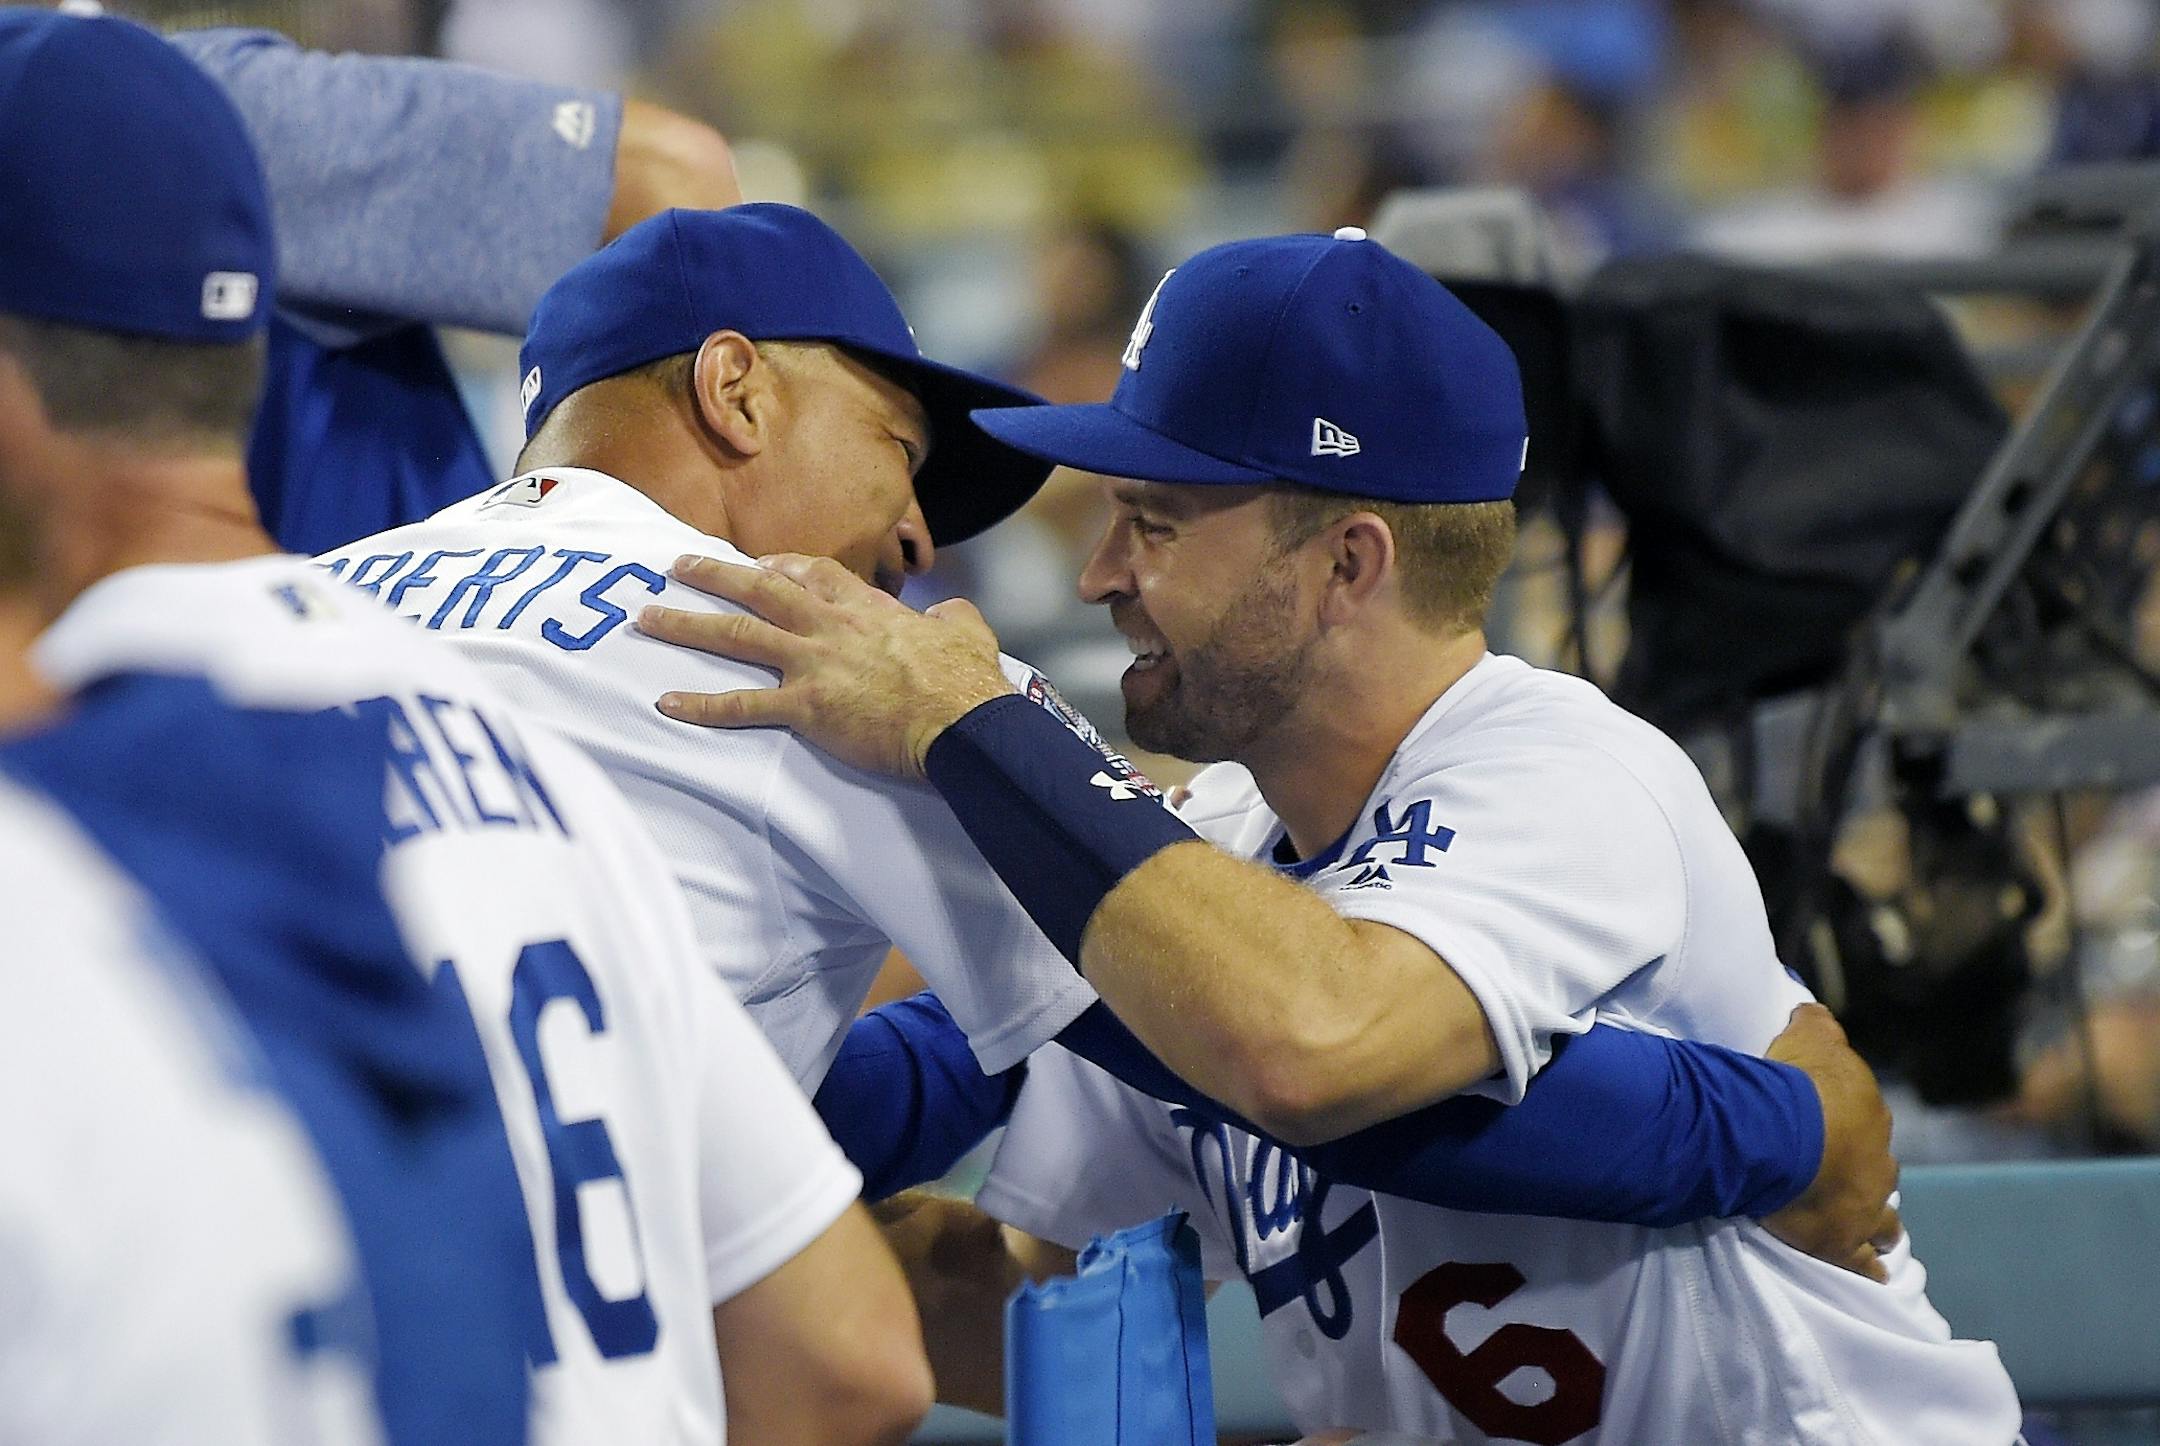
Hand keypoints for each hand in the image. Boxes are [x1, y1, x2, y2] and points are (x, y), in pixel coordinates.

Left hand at [636, 553, 1015, 778]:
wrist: (960, 721)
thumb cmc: (965, 681)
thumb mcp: (967, 631)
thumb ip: (952, 616)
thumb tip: (951, 613)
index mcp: (866, 609)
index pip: (813, 574)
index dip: (781, 567)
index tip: (759, 566)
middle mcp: (829, 627)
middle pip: (760, 590)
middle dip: (713, 575)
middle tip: (676, 565)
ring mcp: (813, 664)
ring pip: (737, 635)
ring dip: (687, 625)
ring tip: (647, 619)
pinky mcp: (805, 708)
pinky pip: (742, 706)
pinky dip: (701, 706)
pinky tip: (666, 704)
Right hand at [1760, 1003, 1902, 1281]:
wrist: (1784, 1132)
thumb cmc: (1797, 1082)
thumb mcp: (1808, 1036)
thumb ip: (1815, 1023)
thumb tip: (1813, 1011)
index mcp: (1869, 1117)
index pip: (1867, 1125)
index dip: (1851, 1128)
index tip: (1835, 1130)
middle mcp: (1877, 1164)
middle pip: (1880, 1173)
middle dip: (1868, 1176)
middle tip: (1847, 1180)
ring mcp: (1864, 1207)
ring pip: (1884, 1222)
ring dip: (1879, 1225)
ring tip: (1874, 1234)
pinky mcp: (1842, 1242)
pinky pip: (1861, 1264)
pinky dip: (1867, 1269)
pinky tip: (1872, 1277)